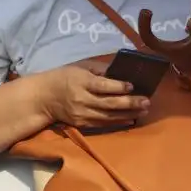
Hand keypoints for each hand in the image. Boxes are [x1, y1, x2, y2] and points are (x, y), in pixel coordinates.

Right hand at [35, 61, 150, 130]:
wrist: (43, 97)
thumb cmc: (63, 77)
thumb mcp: (79, 67)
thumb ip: (100, 69)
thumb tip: (121, 72)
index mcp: (81, 82)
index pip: (102, 86)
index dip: (118, 86)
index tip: (132, 86)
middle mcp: (81, 99)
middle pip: (109, 103)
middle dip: (130, 103)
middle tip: (147, 101)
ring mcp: (82, 114)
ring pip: (109, 116)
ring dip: (128, 114)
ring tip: (144, 110)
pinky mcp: (82, 124)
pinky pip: (103, 124)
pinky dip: (119, 122)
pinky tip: (131, 119)